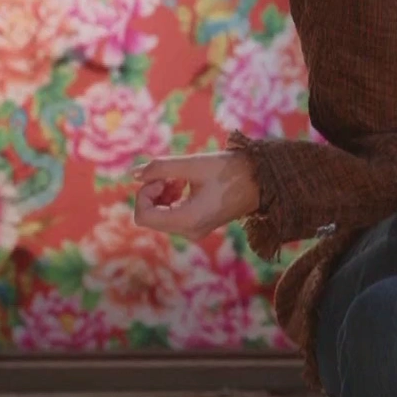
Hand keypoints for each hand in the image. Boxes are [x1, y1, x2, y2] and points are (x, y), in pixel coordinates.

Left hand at [130, 152, 260, 241]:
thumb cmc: (230, 170)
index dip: (144, 194)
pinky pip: (172, 215)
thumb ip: (160, 167)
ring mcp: (193, 231)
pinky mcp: (198, 225)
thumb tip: (134, 173)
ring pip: (160, 215)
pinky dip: (173, 198)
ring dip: (163, 194)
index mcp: (187, 220)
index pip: (143, 216)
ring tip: (181, 177)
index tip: (162, 177)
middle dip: (154, 192)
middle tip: (173, 175)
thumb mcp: (193, 165)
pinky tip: (186, 183)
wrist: (262, 181)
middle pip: (150, 216)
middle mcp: (188, 232)